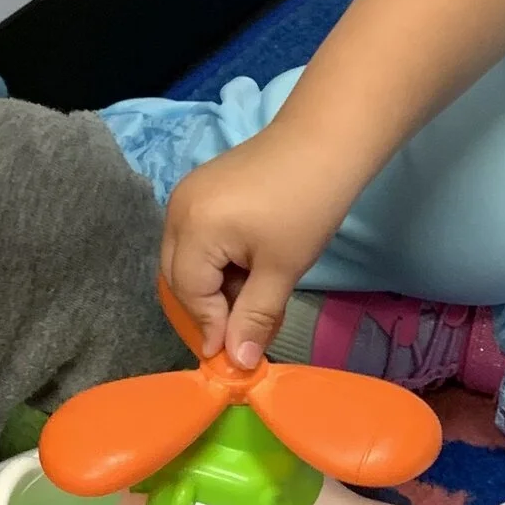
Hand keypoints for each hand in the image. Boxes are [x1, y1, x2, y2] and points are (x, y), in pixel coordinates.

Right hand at [160, 130, 350, 369]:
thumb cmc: (307, 205)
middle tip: (247, 327)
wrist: (326, 141)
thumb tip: (237, 364)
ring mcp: (187, 194)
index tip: (238, 354)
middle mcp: (178, 209)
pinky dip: (217, 260)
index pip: (190, 294)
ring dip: (215, 285)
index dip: (213, 326)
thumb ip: (254, 317)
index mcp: (193, 228)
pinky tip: (250, 266)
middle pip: (180, 277)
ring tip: (256, 293)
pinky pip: (196, 236)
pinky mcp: (202, 187)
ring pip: (187, 258)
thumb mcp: (282, 269)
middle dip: (210, 307)